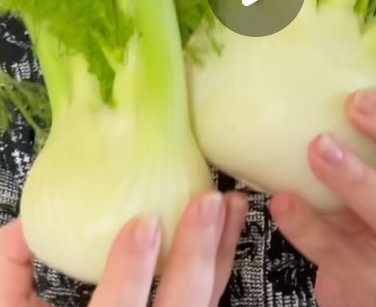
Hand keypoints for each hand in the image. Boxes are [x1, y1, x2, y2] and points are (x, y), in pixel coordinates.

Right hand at [0, 191, 246, 306]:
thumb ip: (10, 278)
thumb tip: (22, 228)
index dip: (130, 274)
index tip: (144, 223)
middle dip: (194, 256)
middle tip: (207, 202)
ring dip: (220, 254)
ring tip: (230, 206)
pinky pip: (208, 306)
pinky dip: (221, 267)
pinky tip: (227, 234)